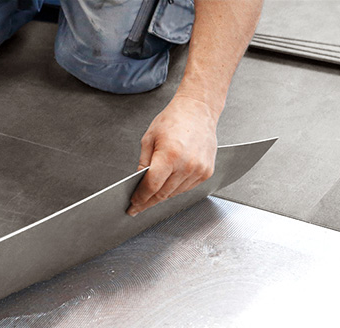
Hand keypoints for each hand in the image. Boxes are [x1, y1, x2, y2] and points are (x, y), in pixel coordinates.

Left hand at [127, 95, 218, 215]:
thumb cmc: (174, 120)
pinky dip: (176, 189)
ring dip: (162, 195)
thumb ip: (143, 164)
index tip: (133, 205)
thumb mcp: (149, 139)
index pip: (151, 187)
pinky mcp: (206, 172)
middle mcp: (186, 165)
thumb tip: (138, 183)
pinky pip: (187, 188)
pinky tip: (169, 182)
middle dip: (148, 201)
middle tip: (138, 205)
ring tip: (152, 193)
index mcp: (170, 155)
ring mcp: (198, 170)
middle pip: (163, 194)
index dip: (140, 198)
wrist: (198, 110)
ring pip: (174, 194)